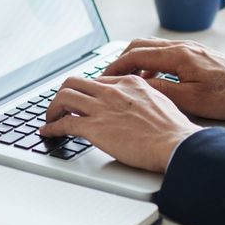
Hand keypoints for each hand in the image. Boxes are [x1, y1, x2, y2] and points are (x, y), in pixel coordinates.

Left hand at [40, 75, 201, 172]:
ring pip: (63, 98)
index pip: (97, 81)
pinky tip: (48, 132)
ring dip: (52, 109)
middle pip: (74, 83)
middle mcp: (112, 91)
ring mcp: (101, 108)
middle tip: (60, 106)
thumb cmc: (173, 130)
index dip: (85, 91)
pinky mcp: (94, 128)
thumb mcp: (160, 101)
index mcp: (129, 83)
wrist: (176, 144)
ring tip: (50, 118)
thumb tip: (136, 106)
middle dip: (63, 94)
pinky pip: (64, 123)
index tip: (81, 99)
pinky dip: (51, 127)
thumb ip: (143, 98)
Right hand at [102, 38, 224, 119]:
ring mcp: (190, 49)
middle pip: (140, 45)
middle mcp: (182, 47)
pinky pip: (165, 53)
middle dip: (120, 60)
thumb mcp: (192, 99)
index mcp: (178, 55)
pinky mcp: (197, 54)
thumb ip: (162, 90)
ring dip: (136, 61)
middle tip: (109, 77)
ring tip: (127, 80)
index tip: (102, 77)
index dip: (115, 66)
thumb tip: (138, 85)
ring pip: (152, 48)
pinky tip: (154, 80)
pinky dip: (151, 63)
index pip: (135, 55)